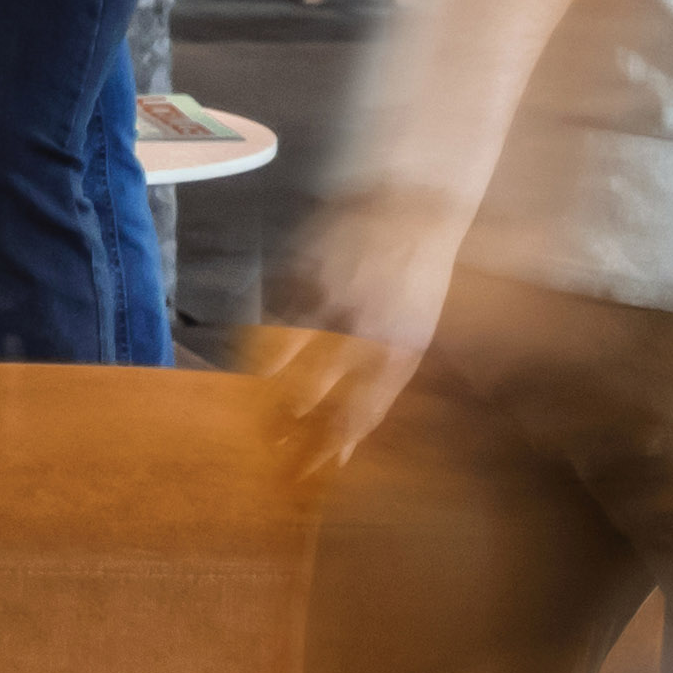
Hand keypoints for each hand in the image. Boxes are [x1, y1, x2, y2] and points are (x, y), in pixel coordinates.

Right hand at [261, 184, 467, 471]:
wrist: (412, 199)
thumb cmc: (419, 274)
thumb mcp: (417, 332)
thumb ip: (383, 379)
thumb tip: (348, 433)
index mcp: (401, 351)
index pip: (359, 415)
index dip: (331, 448)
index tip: (311, 473)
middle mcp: (361, 330)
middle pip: (312, 396)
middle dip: (287, 431)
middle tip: (269, 455)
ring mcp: (325, 300)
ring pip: (281, 363)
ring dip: (264, 397)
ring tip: (253, 421)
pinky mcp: (297, 273)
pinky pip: (269, 325)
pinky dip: (258, 353)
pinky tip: (253, 370)